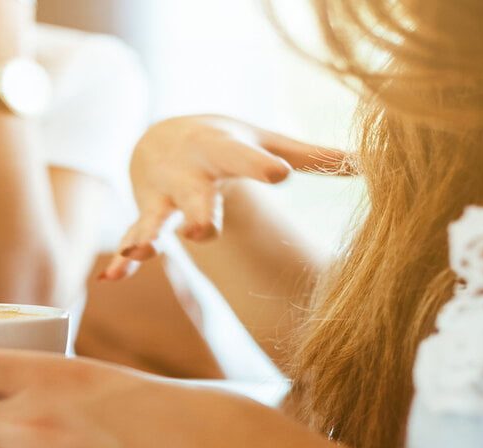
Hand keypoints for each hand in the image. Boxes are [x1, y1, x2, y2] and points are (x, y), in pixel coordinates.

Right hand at [102, 115, 351, 280]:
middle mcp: (189, 174)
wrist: (161, 135)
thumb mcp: (263, 141)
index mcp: (221, 150)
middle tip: (205, 231)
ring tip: (140, 251)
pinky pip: (132, 238)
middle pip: (194, 195)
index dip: (259, 166)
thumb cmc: (226, 142)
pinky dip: (121, 260)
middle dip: (198, 212)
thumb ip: (311, 156)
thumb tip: (370, 163)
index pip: (244, 159)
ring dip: (149, 235)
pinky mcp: (146, 216)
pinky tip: (111, 278)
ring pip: (155, 218)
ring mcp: (163, 197)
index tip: (280, 175)